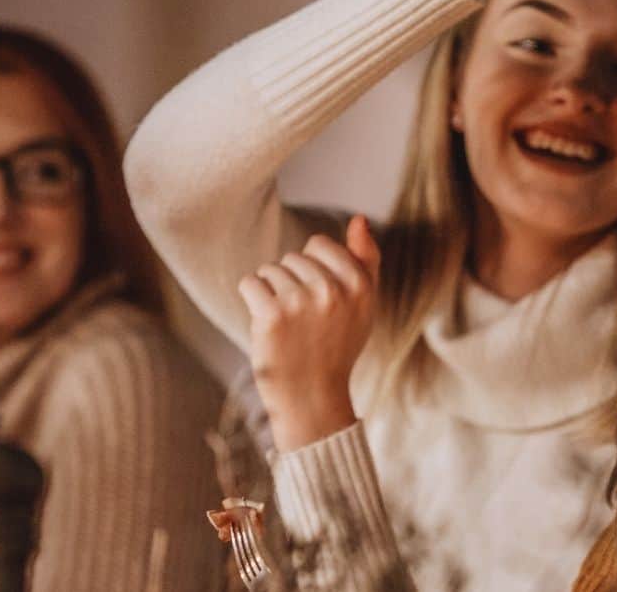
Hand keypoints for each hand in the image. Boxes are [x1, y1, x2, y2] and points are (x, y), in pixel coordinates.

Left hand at [238, 215, 380, 450]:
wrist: (312, 397)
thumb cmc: (336, 347)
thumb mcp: (364, 304)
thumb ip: (366, 259)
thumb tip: (358, 219)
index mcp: (359, 284)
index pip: (319, 244)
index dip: (313, 270)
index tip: (319, 302)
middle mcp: (333, 290)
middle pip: (293, 258)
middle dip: (292, 283)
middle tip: (304, 322)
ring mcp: (301, 302)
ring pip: (270, 270)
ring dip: (271, 294)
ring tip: (287, 326)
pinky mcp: (271, 315)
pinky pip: (250, 283)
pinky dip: (252, 300)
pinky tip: (265, 324)